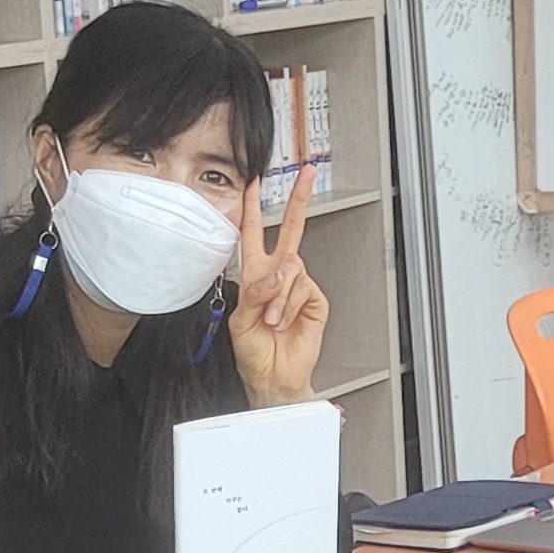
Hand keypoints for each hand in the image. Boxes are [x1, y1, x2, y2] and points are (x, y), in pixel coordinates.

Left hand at [226, 175, 328, 407]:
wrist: (273, 376)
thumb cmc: (253, 353)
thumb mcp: (239, 321)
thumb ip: (254, 293)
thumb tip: (274, 276)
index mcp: (255, 275)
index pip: (254, 233)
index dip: (253, 207)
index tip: (255, 183)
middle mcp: (277, 276)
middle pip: (290, 229)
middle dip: (298, 200)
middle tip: (306, 175)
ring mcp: (297, 286)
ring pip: (291, 268)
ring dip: (277, 296)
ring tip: (270, 320)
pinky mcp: (314, 299)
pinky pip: (302, 288)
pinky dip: (288, 306)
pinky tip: (283, 321)